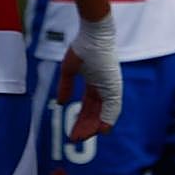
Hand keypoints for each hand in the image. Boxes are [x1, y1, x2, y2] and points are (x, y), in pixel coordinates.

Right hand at [58, 14, 121, 141]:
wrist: (93, 34)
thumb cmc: (82, 48)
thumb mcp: (69, 71)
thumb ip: (65, 87)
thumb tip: (60, 103)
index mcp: (95, 83)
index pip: (89, 106)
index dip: (81, 119)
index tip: (72, 131)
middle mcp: (105, 86)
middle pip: (96, 112)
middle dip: (85, 126)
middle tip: (74, 140)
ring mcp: (111, 86)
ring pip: (105, 112)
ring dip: (94, 126)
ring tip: (82, 138)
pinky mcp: (114, 85)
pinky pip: (113, 106)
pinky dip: (108, 119)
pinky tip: (101, 130)